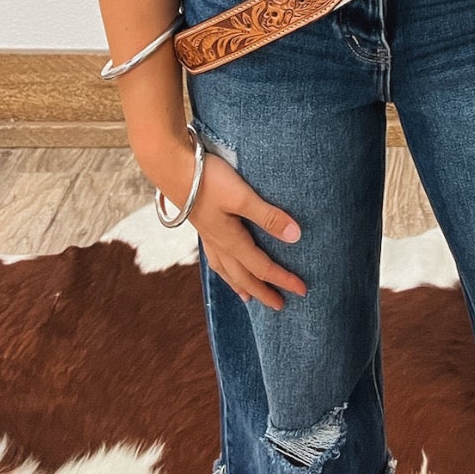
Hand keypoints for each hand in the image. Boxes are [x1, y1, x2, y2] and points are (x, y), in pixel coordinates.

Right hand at [143, 133, 307, 310]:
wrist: (172, 168)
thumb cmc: (208, 180)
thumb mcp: (242, 197)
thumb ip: (267, 216)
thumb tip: (296, 237)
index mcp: (231, 240)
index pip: (262, 267)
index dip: (283, 279)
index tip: (302, 291)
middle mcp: (219, 243)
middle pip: (244, 276)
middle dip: (263, 291)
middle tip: (279, 306)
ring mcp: (208, 235)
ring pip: (226, 270)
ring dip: (240, 285)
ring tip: (247, 297)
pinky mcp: (202, 224)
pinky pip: (216, 257)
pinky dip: (224, 269)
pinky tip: (224, 262)